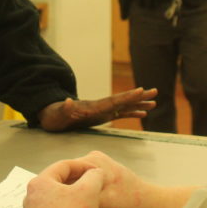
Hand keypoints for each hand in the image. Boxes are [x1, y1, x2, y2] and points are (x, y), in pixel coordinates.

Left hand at [23, 158, 102, 207]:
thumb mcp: (88, 191)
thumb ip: (94, 176)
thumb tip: (96, 173)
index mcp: (40, 182)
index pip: (64, 165)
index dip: (83, 166)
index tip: (97, 171)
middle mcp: (33, 196)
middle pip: (60, 181)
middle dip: (79, 181)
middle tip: (94, 183)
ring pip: (59, 197)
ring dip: (75, 195)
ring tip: (90, 198)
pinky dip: (70, 206)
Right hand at [26, 152, 184, 207]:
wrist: (148, 201)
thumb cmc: (129, 199)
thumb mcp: (101, 199)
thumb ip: (81, 194)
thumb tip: (62, 199)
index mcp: (92, 160)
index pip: (64, 168)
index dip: (54, 182)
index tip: (46, 193)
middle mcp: (93, 158)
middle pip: (69, 173)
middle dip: (63, 186)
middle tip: (56, 200)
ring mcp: (98, 165)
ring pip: (76, 179)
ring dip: (72, 190)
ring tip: (67, 201)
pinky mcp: (101, 174)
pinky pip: (84, 182)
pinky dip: (81, 191)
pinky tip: (80, 201)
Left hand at [37, 87, 157, 130]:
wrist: (52, 116)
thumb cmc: (54, 116)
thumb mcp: (58, 113)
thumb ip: (65, 108)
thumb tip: (69, 101)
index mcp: (93, 106)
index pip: (113, 101)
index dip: (127, 96)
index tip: (140, 90)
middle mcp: (100, 107)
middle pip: (123, 100)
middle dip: (139, 96)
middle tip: (155, 91)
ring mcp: (102, 111)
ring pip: (125, 107)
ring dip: (139, 104)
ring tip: (154, 102)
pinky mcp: (101, 116)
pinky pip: (120, 114)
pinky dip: (132, 113)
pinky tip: (143, 114)